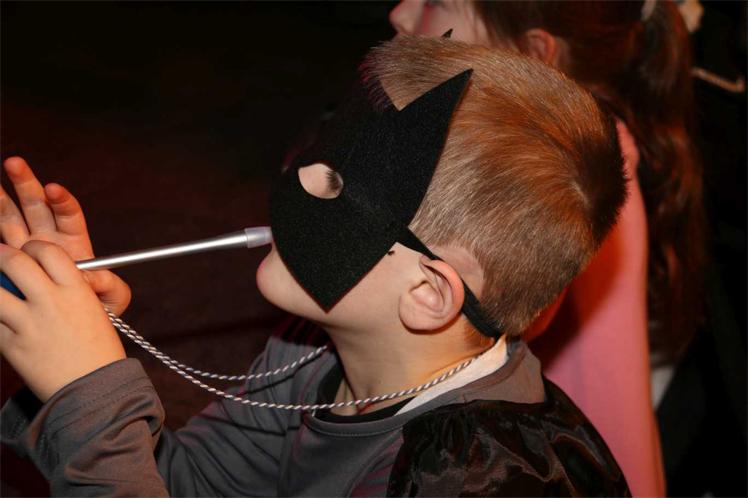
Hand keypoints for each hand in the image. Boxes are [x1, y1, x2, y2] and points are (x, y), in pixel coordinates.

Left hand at [0, 241, 125, 401]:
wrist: (93, 389)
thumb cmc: (97, 351)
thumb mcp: (93, 311)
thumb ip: (68, 290)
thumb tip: (38, 275)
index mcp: (77, 290)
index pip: (48, 251)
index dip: (34, 248)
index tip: (29, 253)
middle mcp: (52, 301)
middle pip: (15, 262)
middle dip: (2, 255)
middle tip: (0, 258)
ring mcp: (29, 323)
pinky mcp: (12, 345)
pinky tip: (2, 318)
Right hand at [1, 157, 130, 314]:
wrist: (74, 326)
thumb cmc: (97, 308)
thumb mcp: (111, 298)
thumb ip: (108, 286)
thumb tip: (92, 280)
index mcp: (75, 241)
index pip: (68, 214)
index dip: (61, 201)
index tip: (53, 190)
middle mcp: (48, 239)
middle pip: (36, 206)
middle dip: (26, 183)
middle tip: (15, 163)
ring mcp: (26, 248)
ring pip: (11, 218)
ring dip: (1, 200)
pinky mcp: (10, 260)